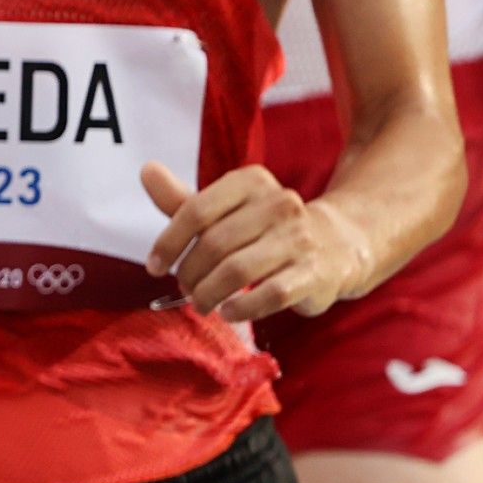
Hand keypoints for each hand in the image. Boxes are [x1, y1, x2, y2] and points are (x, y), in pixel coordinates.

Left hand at [143, 161, 367, 320]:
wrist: (336, 246)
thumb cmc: (265, 229)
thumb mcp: (225, 210)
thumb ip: (184, 199)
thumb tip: (147, 170)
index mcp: (251, 181)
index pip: (196, 210)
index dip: (168, 242)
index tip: (153, 267)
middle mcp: (279, 203)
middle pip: (214, 243)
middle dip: (190, 272)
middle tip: (184, 288)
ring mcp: (300, 238)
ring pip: (237, 270)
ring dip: (210, 293)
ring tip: (201, 303)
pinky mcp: (315, 272)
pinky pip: (270, 294)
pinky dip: (242, 307)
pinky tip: (229, 312)